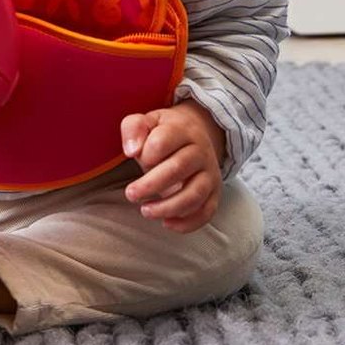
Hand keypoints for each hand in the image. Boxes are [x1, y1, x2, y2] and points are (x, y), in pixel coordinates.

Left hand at [121, 100, 225, 232]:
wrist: (194, 135)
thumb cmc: (162, 131)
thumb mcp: (146, 121)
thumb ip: (133, 129)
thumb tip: (131, 151)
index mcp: (182, 129)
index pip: (162, 141)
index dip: (145, 154)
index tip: (134, 157)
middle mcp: (200, 151)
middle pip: (178, 169)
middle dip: (150, 185)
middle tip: (130, 194)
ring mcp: (210, 173)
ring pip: (194, 194)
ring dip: (167, 207)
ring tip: (145, 211)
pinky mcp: (214, 193)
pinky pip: (206, 212)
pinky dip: (187, 223)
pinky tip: (167, 223)